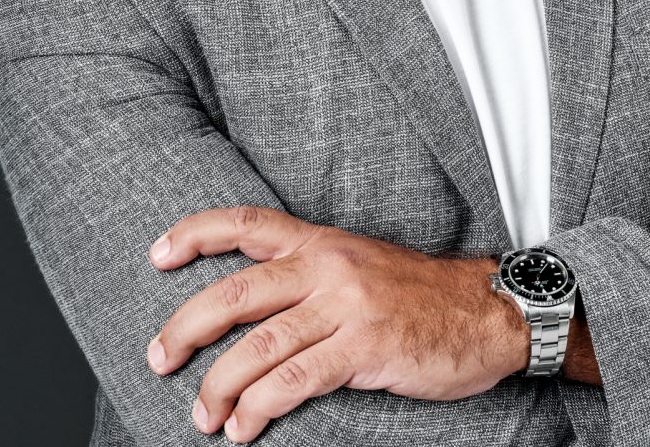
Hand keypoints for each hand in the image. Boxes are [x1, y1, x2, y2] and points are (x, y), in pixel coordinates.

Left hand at [143, 205, 524, 441]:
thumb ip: (308, 276)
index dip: (195, 234)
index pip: (245, 223)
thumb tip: (249, 310)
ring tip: (202, 416)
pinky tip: (244, 428)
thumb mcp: (359, 264)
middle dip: (186, 328)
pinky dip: (260, 407)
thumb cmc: (420, 295)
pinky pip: (295, 380)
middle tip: (158, 358)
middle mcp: (326, 267)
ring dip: (219, 386)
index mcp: (320, 242)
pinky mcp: (366, 348)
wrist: (491, 310)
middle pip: (236, 293)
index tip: (157, 255)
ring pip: (259, 345)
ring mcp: (346, 307)